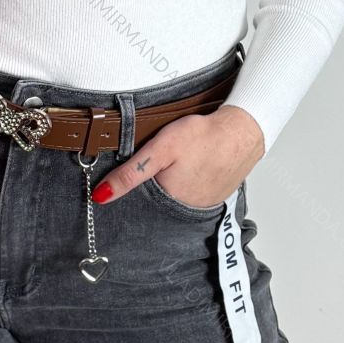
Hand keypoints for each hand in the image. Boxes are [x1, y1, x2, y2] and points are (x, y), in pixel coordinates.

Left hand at [90, 104, 265, 207]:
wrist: (242, 132)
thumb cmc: (203, 136)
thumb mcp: (160, 149)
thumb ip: (131, 173)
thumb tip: (101, 196)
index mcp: (168, 200)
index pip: (139, 199)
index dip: (133, 184)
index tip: (137, 171)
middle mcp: (185, 210)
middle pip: (158, 198)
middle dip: (156, 182)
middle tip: (169, 159)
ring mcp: (202, 204)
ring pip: (176, 195)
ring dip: (174, 182)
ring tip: (182, 161)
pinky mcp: (215, 197)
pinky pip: (194, 192)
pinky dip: (191, 181)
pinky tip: (194, 165)